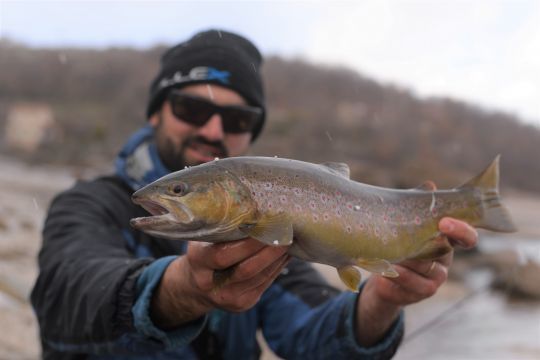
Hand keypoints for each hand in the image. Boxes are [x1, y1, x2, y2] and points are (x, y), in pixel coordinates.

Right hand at [150, 238, 289, 328]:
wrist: (196, 287)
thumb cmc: (204, 252)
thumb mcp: (204, 238)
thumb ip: (222, 228)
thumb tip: (256, 211)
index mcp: (198, 261)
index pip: (225, 255)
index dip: (249, 242)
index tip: (267, 225)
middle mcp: (210, 283)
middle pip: (246, 269)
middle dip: (269, 250)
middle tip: (286, 232)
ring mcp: (227, 297)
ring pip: (260, 277)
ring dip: (278, 258)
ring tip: (290, 240)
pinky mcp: (243, 303)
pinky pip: (265, 283)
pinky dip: (278, 266)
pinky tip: (285, 254)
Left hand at [356, 217, 477, 345]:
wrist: (385, 277)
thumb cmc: (397, 245)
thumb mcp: (405, 225)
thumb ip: (418, 207)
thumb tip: (431, 186)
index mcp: (446, 241)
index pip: (466, 237)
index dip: (461, 230)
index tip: (444, 223)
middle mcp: (445, 260)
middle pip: (440, 252)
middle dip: (421, 244)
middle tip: (402, 237)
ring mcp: (437, 278)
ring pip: (425, 267)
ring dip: (406, 259)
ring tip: (389, 253)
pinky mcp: (424, 291)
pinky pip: (412, 282)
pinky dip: (398, 274)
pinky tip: (386, 270)